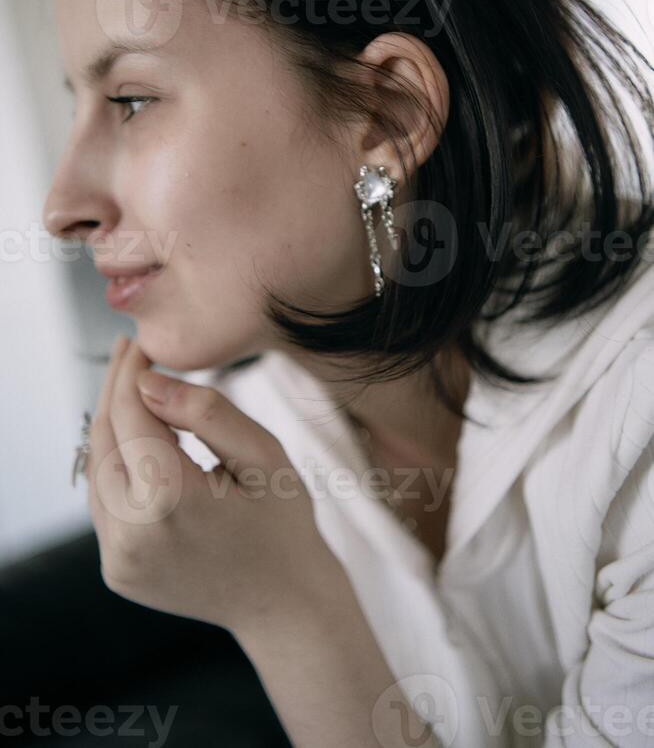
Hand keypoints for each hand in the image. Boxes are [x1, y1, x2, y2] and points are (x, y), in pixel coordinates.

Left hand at [85, 335, 339, 635]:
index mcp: (168, 499)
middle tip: (130, 354)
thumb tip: (146, 381)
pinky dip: (118, 468)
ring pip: (98, 470)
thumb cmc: (285, 524)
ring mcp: (118, 559)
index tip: (141, 342)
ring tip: (140, 395)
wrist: (287, 607)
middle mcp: (130, 533)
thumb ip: (205, 411)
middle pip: (104, 439)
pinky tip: (142, 446)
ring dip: (114, 429)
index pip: (131, 414)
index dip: (131, 372)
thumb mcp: (263, 453)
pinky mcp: (117, 572)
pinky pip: (105, 504)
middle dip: (115, 392)